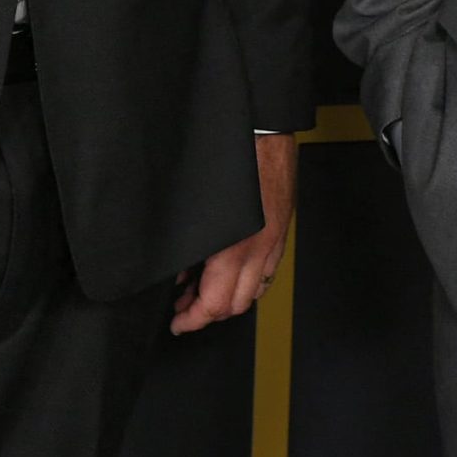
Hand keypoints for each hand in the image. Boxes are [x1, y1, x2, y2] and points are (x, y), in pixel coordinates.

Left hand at [170, 133, 296, 333]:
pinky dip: (246, 281)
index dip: (193, 320)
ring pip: (253, 291)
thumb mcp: (199, 208)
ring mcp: (272, 243)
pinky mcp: (279, 232)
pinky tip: (228, 270)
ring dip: (228, 298)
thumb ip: (190, 247)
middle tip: (184, 309)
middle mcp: (258, 251)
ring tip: (201, 291)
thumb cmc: (233, 161)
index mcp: (234, 248)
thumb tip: (181, 271)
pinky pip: (265, 271)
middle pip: (236, 306)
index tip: (178, 322)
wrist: (264, 134)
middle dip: (208, 314)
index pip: (215, 305)